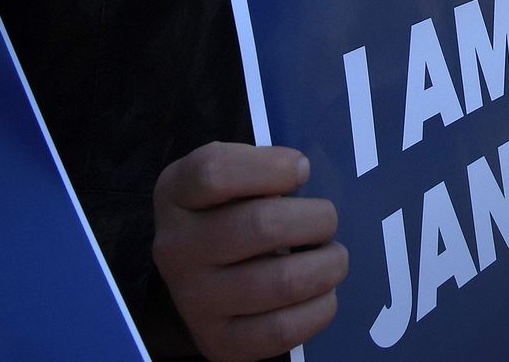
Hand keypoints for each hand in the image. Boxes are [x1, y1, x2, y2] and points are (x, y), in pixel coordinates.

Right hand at [152, 143, 347, 361]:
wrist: (204, 278)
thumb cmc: (233, 211)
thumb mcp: (235, 176)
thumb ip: (264, 166)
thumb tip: (302, 174)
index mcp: (175, 194)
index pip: (213, 171)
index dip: (270, 166)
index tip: (301, 170)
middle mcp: (175, 247)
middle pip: (261, 225)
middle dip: (317, 219)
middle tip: (327, 221)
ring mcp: (193, 299)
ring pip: (282, 281)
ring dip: (328, 266)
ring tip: (332, 258)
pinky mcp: (218, 341)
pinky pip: (282, 330)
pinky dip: (320, 309)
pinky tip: (322, 293)